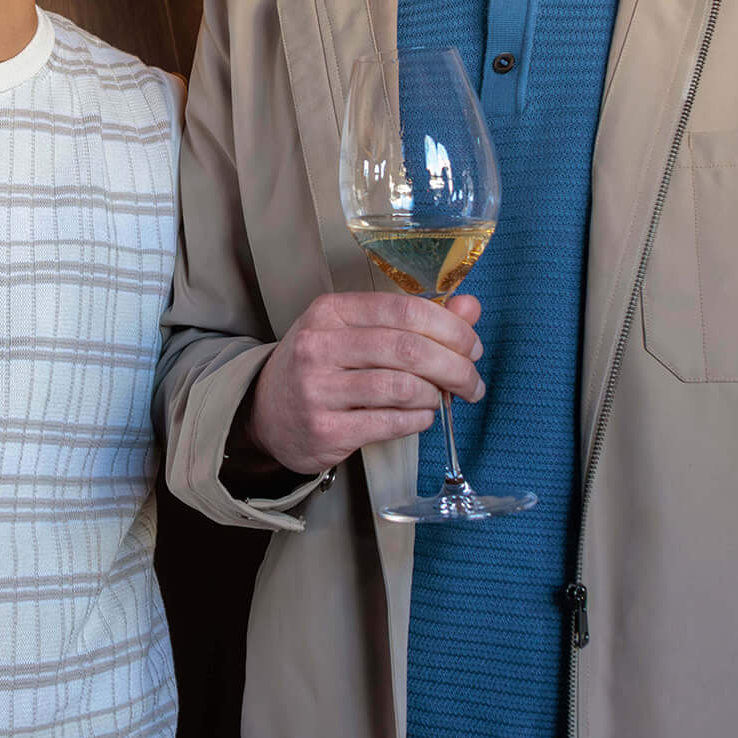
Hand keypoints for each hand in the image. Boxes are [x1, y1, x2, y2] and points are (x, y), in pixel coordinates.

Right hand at [233, 291, 483, 480]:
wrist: (266, 411)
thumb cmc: (322, 366)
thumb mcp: (357, 331)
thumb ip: (416, 319)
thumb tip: (469, 307)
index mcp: (331, 311)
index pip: (404, 309)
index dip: (449, 328)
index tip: (471, 346)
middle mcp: (320, 345)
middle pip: (408, 349)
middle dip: (454, 367)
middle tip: (471, 381)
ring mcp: (319, 389)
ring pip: (401, 387)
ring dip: (435, 396)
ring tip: (440, 399)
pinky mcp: (325, 429)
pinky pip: (389, 422)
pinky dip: (418, 420)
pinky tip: (421, 417)